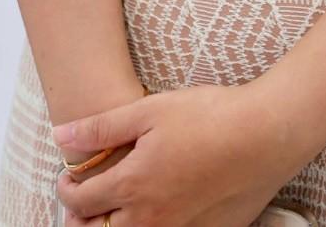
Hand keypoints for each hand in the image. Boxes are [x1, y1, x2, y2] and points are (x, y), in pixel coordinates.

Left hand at [53, 80, 298, 226]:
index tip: (67, 180)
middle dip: (83, 218)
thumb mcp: (151, 110)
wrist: (266, 135)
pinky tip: (156, 210)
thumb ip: (102, 127)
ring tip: (113, 210)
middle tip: (82, 202)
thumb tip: (60, 136)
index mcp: (133, 185)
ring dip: (114, 226)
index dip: (67, 190)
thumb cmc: (210, 116)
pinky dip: (150, 226)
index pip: (83, 200)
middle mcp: (151, 218)